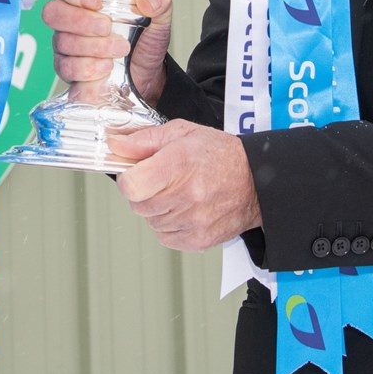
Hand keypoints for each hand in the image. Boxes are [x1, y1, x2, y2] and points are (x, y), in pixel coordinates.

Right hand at [41, 0, 171, 103]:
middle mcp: (72, 14)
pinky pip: (66, 67)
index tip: (96, 1)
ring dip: (93, 47)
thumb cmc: (145, 35)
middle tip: (107, 27)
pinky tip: (106, 67)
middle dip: (80, 21)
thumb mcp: (159, 13)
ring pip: (62, 41)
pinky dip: (88, 68)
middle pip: (52, 12)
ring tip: (120, 49)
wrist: (148, 72)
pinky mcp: (67, 66)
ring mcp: (66, 41)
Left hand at [110, 121, 261, 251]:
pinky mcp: (199, 240)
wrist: (257, 181)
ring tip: (180, 194)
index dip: (129, 179)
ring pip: (151, 222)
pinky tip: (186, 210)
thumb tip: (115, 145)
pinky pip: (165, 238)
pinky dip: (170, 226)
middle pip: (138, 205)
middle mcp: (187, 195)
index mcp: (179, 164)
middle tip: (164, 181)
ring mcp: (193, 221)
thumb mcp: (182, 133)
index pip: (131, 186)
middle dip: (144, 193)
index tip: (136, 173)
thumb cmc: (220, 155)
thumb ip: (144, 140)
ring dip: (158, 210)